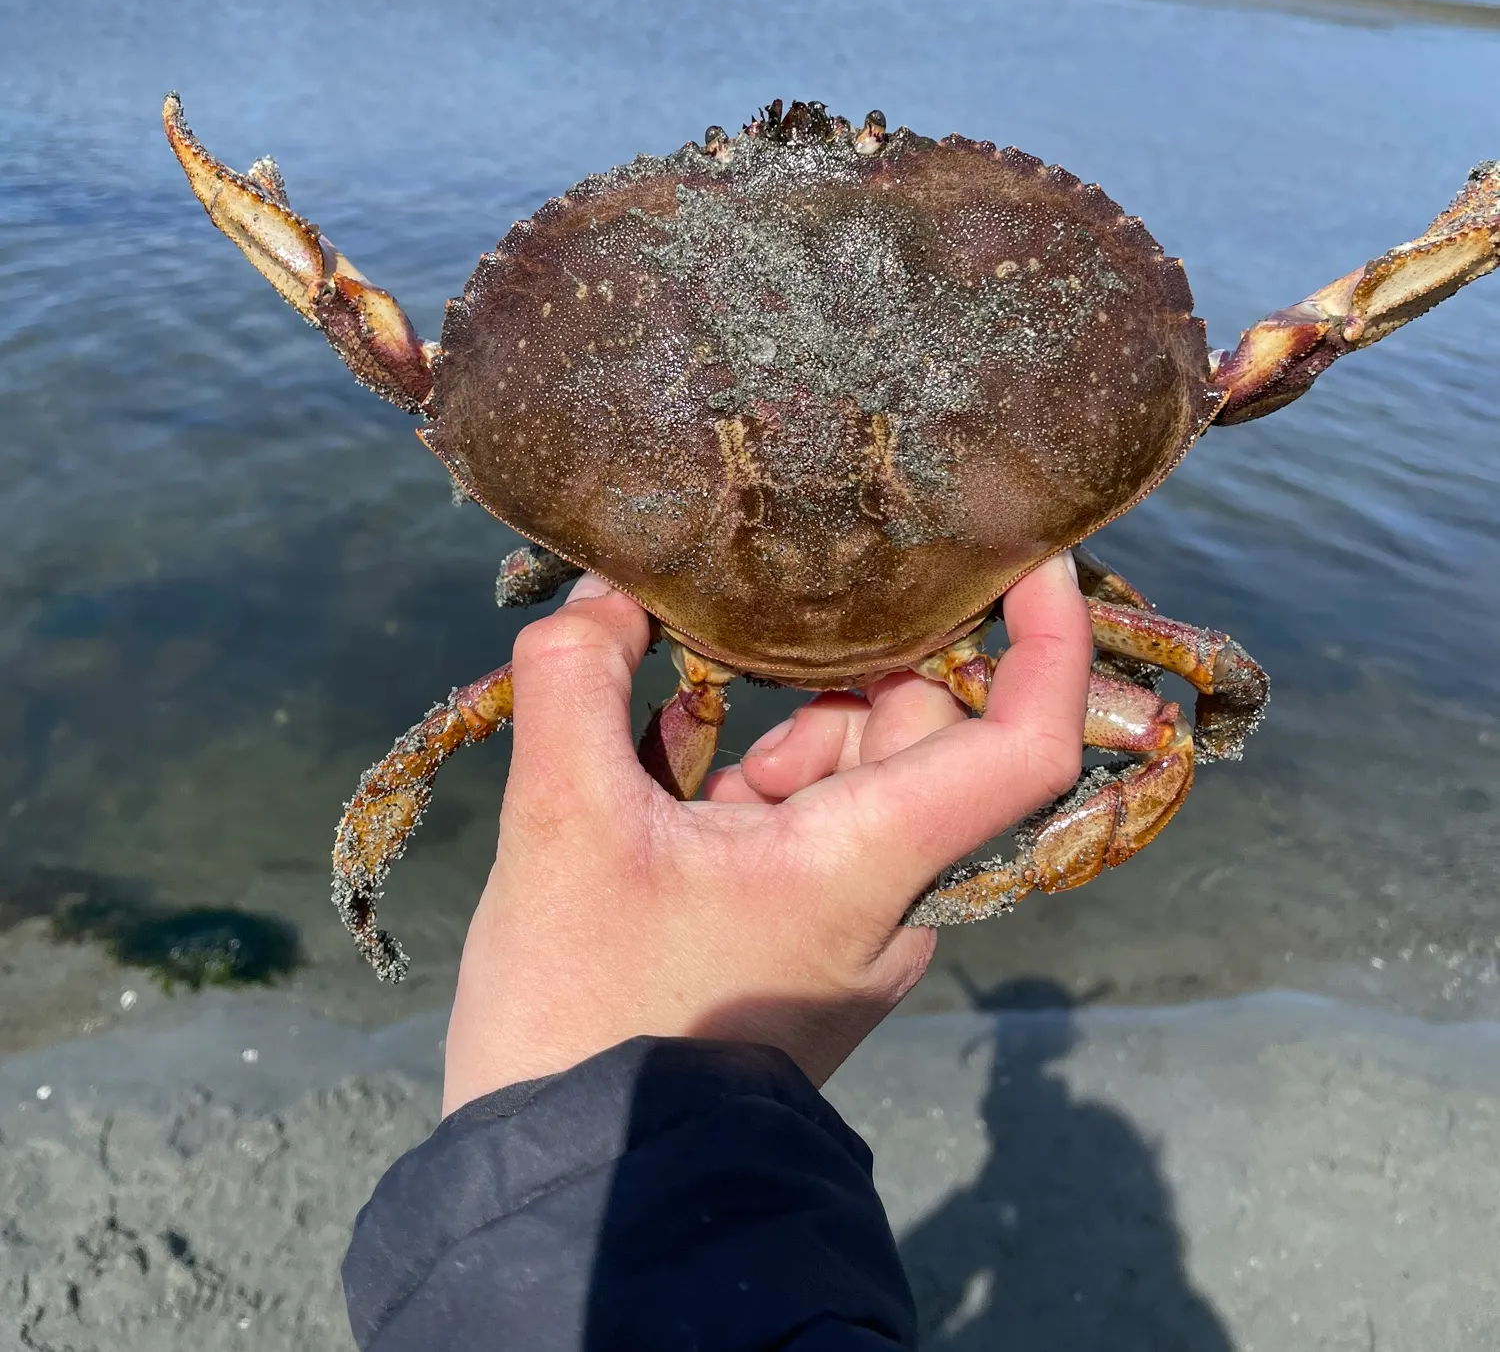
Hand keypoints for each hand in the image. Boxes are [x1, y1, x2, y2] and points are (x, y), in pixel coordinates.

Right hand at [443, 555, 1090, 1110]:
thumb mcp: (560, 827)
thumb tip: (604, 594)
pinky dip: (763, 779)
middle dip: (839, 669)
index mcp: (869, 861)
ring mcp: (855, 922)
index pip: (1026, 743)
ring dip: (788, 727)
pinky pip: (818, 825)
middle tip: (739, 632)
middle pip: (922, 733)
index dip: (1052, 639)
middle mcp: (893, 893)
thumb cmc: (585, 1013)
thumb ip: (576, 683)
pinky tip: (674, 768)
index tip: (1034, 555)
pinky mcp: (812, 940)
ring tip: (679, 734)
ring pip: (863, 774)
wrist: (582, 1181)